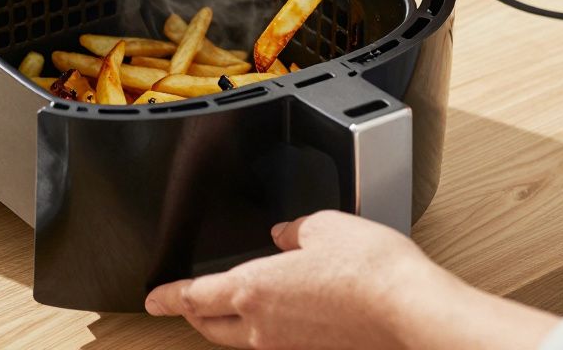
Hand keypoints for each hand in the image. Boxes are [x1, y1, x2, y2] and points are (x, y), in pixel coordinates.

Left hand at [145, 211, 558, 349]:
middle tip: (185, 303)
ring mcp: (289, 345)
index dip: (167, 297)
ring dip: (227, 325)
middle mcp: (264, 326)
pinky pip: (274, 342)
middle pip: (210, 327)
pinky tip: (282, 312)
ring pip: (241, 340)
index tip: (153, 298)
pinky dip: (265, 329)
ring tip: (227, 309)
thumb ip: (293, 230)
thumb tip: (283, 235)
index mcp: (253, 290)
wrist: (409, 309)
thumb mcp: (322, 226)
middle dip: (192, 314)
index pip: (193, 297)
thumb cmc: (369, 269)